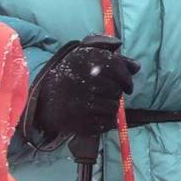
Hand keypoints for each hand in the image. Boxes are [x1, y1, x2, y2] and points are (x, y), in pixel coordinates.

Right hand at [24, 35, 138, 141]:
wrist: (44, 98)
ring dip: (109, 106)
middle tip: (102, 94)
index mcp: (86, 61)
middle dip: (114, 93)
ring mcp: (84, 103)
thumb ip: (113, 58)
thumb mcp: (86, 57)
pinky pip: (109, 122)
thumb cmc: (70, 76)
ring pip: (114, 106)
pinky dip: (106, 120)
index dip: (126, 78)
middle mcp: (85, 81)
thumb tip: (136, 66)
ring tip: (95, 103)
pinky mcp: (84, 122)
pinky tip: (94, 114)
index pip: (117, 68)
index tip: (126, 85)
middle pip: (116, 90)